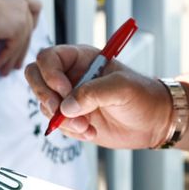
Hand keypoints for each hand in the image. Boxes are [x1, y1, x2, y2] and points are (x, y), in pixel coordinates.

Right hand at [0, 0, 40, 73]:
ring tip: (6, 68)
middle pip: (30, 26)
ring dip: (13, 57)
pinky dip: (6, 57)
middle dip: (24, 44)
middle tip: (18, 56)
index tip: (28, 31)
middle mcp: (20, 0)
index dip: (33, 20)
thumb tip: (4, 32)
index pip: (33, 6)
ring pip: (23, 40)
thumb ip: (2, 15)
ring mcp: (21, 13)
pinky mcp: (19, 28)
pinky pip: (14, 47)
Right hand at [25, 45, 171, 148]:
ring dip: (61, 119)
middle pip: (35, 76)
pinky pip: (55, 123)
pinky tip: (91, 132)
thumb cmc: (142, 95)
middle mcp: (69, 75)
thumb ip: (94, 92)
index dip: (50, 74)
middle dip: (44, 96)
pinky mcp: (71, 118)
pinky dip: (69, 131)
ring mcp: (68, 97)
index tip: (65, 91)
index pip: (48, 57)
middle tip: (60, 111)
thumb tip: (65, 107)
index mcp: (80, 58)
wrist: (153, 122)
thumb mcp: (122, 87)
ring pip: (44, 103)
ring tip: (86, 126)